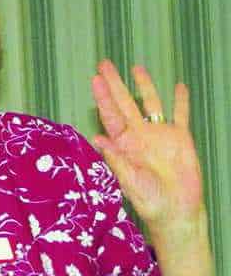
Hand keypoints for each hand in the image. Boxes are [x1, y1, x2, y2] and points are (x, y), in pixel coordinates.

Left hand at [90, 59, 202, 228]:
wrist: (176, 211)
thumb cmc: (149, 201)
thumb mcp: (129, 181)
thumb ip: (116, 159)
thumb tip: (98, 138)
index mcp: (123, 144)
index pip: (110, 115)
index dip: (103, 98)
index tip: (94, 79)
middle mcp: (139, 135)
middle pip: (125, 103)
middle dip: (114, 84)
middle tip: (104, 64)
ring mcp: (160, 135)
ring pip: (151, 104)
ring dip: (144, 86)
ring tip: (136, 68)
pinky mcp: (181, 138)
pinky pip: (181, 115)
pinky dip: (181, 102)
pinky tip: (179, 87)